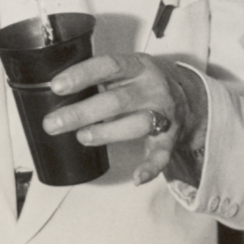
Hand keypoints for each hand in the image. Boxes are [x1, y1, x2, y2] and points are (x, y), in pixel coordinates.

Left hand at [42, 54, 207, 186]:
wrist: (190, 96)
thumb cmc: (143, 81)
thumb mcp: (127, 69)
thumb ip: (101, 77)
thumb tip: (57, 91)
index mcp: (137, 65)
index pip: (107, 66)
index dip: (81, 75)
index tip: (56, 86)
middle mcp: (152, 87)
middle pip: (116, 100)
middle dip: (82, 112)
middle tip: (53, 123)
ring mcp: (163, 113)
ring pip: (137, 124)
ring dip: (107, 133)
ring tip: (81, 138)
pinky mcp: (171, 137)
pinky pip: (162, 154)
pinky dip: (151, 167)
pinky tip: (137, 177)